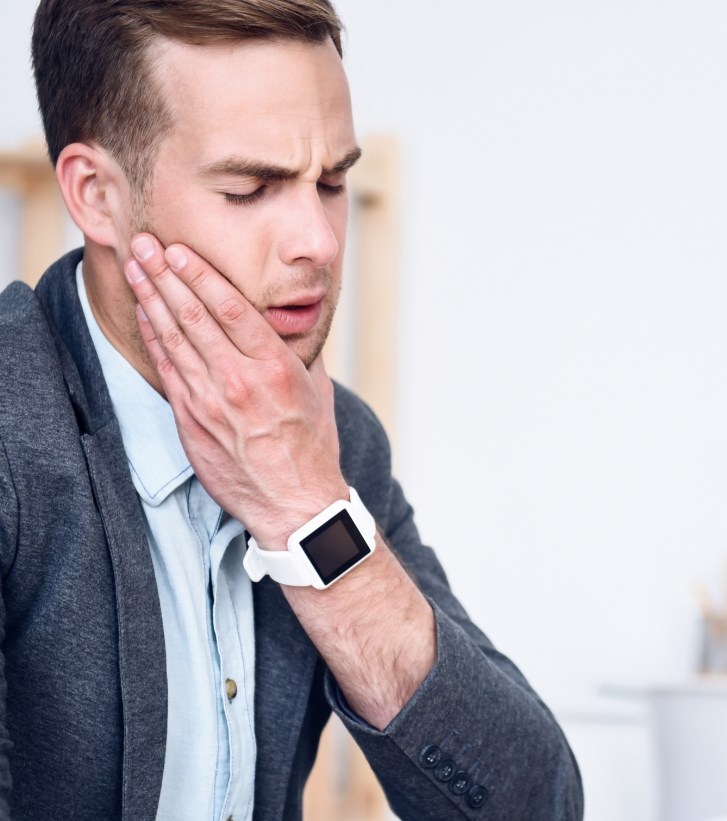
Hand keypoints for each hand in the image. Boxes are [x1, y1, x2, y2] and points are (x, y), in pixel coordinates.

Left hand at [123, 233, 348, 548]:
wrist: (294, 502)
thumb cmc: (310, 445)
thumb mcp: (317, 388)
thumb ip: (296, 351)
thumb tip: (287, 321)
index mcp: (274, 366)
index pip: (230, 307)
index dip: (200, 274)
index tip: (179, 249)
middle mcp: (238, 379)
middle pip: (194, 315)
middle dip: (165, 274)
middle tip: (145, 243)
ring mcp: (211, 401)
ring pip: (174, 338)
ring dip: (151, 298)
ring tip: (136, 267)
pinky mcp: (192, 422)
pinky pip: (168, 371)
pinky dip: (155, 338)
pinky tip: (145, 313)